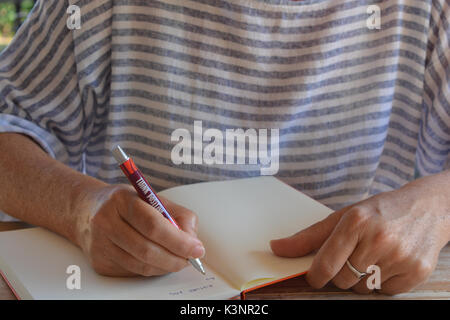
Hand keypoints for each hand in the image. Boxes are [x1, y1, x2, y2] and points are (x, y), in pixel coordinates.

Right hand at [75, 184, 204, 276]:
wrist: (87, 210)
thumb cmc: (126, 203)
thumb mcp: (153, 198)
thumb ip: (178, 215)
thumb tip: (192, 241)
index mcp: (121, 200)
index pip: (153, 225)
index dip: (178, 240)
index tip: (196, 248)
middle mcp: (105, 221)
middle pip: (146, 249)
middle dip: (175, 258)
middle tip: (191, 259)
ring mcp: (99, 244)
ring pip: (141, 265)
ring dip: (166, 266)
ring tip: (178, 259)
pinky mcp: (99, 262)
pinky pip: (133, 272)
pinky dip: (152, 269)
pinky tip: (158, 260)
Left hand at [270, 174, 449, 294]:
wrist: (429, 208)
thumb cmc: (380, 211)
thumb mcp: (344, 216)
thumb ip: (309, 236)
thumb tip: (276, 248)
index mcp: (356, 222)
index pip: (326, 264)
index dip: (315, 276)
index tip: (314, 277)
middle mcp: (378, 239)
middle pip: (343, 280)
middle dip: (340, 274)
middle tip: (352, 257)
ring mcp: (400, 257)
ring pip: (362, 288)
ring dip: (361, 279)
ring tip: (372, 255)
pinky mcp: (417, 272)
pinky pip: (384, 292)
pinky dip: (381, 282)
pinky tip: (389, 261)